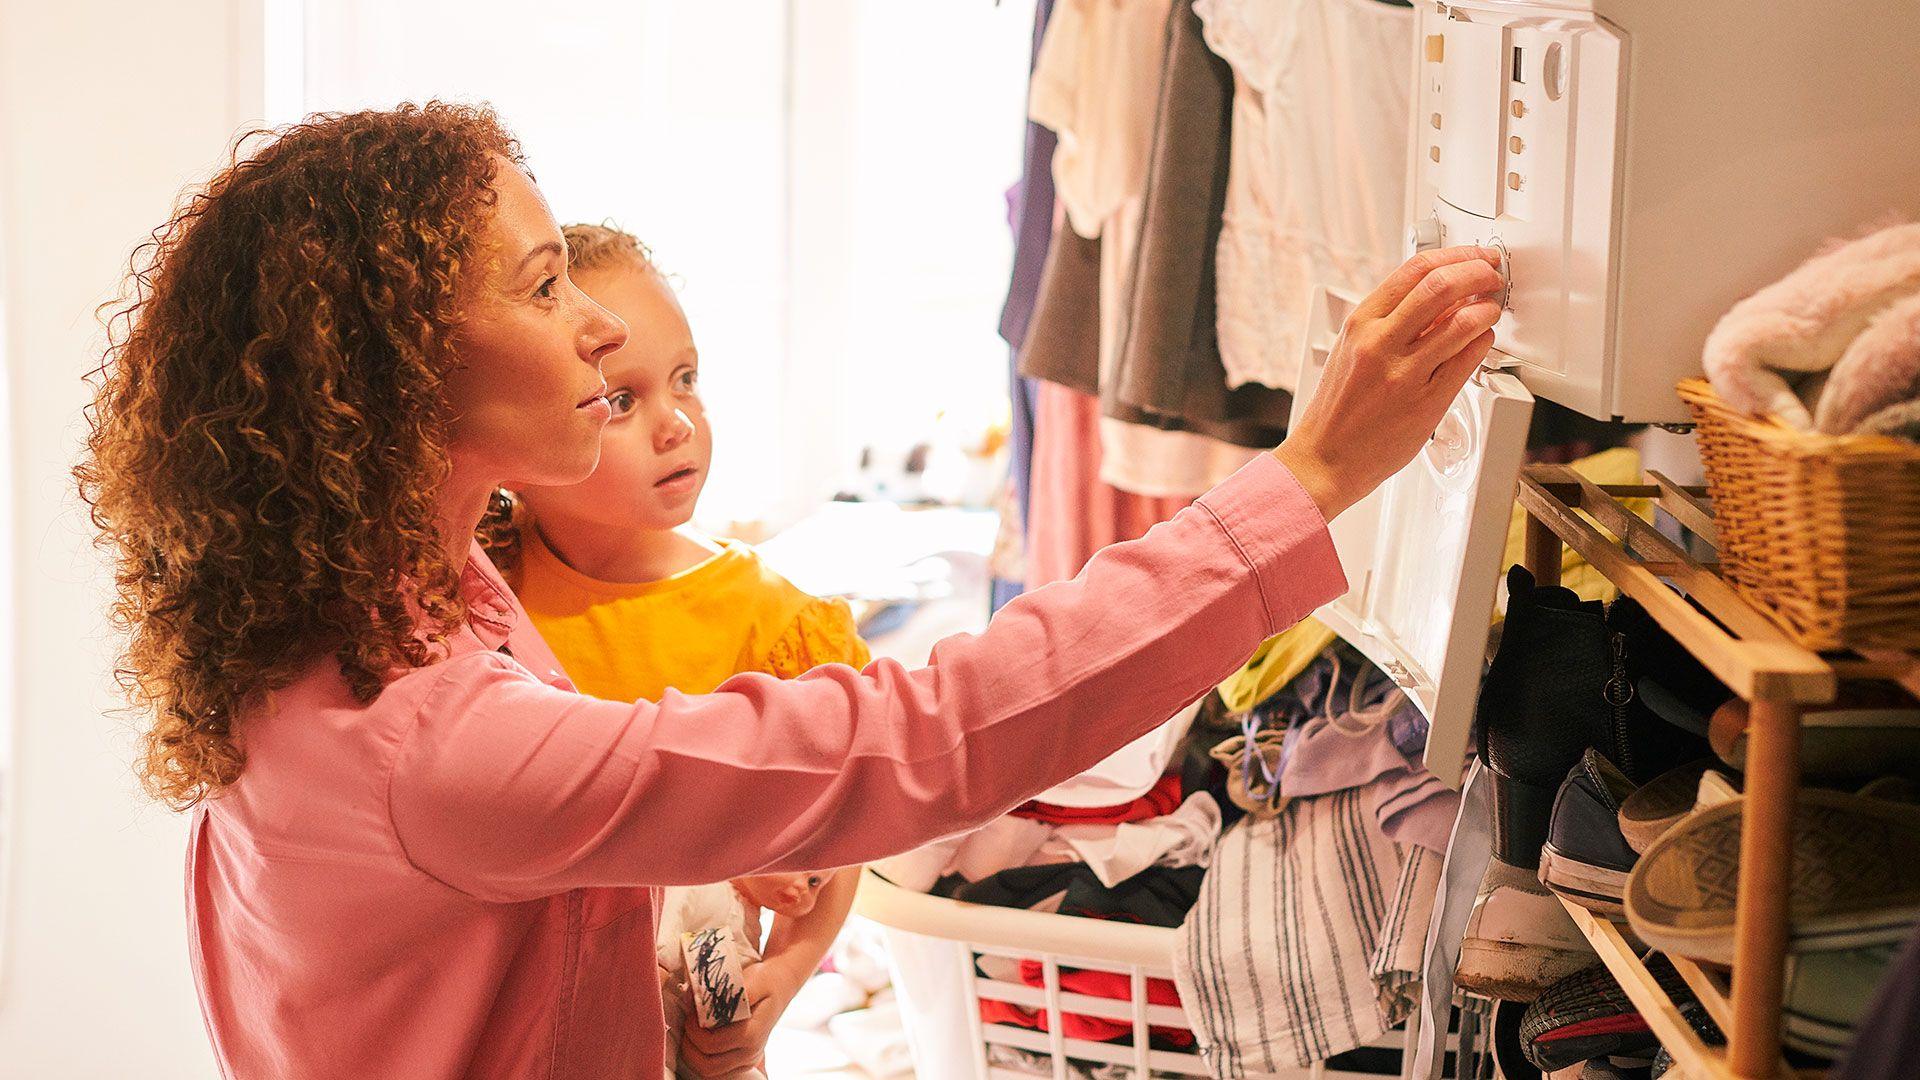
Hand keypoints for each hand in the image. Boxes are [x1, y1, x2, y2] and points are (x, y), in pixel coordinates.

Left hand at [679, 960, 791, 1076]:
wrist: (780, 985)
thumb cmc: (764, 980)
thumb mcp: (751, 979)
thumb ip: (727, 992)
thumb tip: (698, 1000)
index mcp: (752, 1034)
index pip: (711, 1044)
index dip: (694, 1029)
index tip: (691, 1011)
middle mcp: (751, 1052)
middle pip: (707, 1065)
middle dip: (689, 1046)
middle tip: (689, 1023)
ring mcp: (748, 1060)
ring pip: (709, 1072)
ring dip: (693, 1054)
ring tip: (692, 1031)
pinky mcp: (744, 1061)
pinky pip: (716, 1072)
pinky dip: (702, 1059)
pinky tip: (700, 1041)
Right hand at [1274, 246, 1505, 519]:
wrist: (1325, 458)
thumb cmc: (1338, 408)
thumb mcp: (1352, 350)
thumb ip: (1391, 321)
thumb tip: (1439, 295)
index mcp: (1360, 324)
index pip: (1415, 269)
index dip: (1455, 256)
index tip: (1474, 257)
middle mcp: (1379, 344)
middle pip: (1441, 287)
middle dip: (1478, 273)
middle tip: (1491, 275)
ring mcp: (1403, 374)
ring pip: (1462, 323)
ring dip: (1487, 309)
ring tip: (1490, 309)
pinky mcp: (1425, 404)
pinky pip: (1467, 362)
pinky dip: (1483, 343)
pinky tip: (1482, 341)